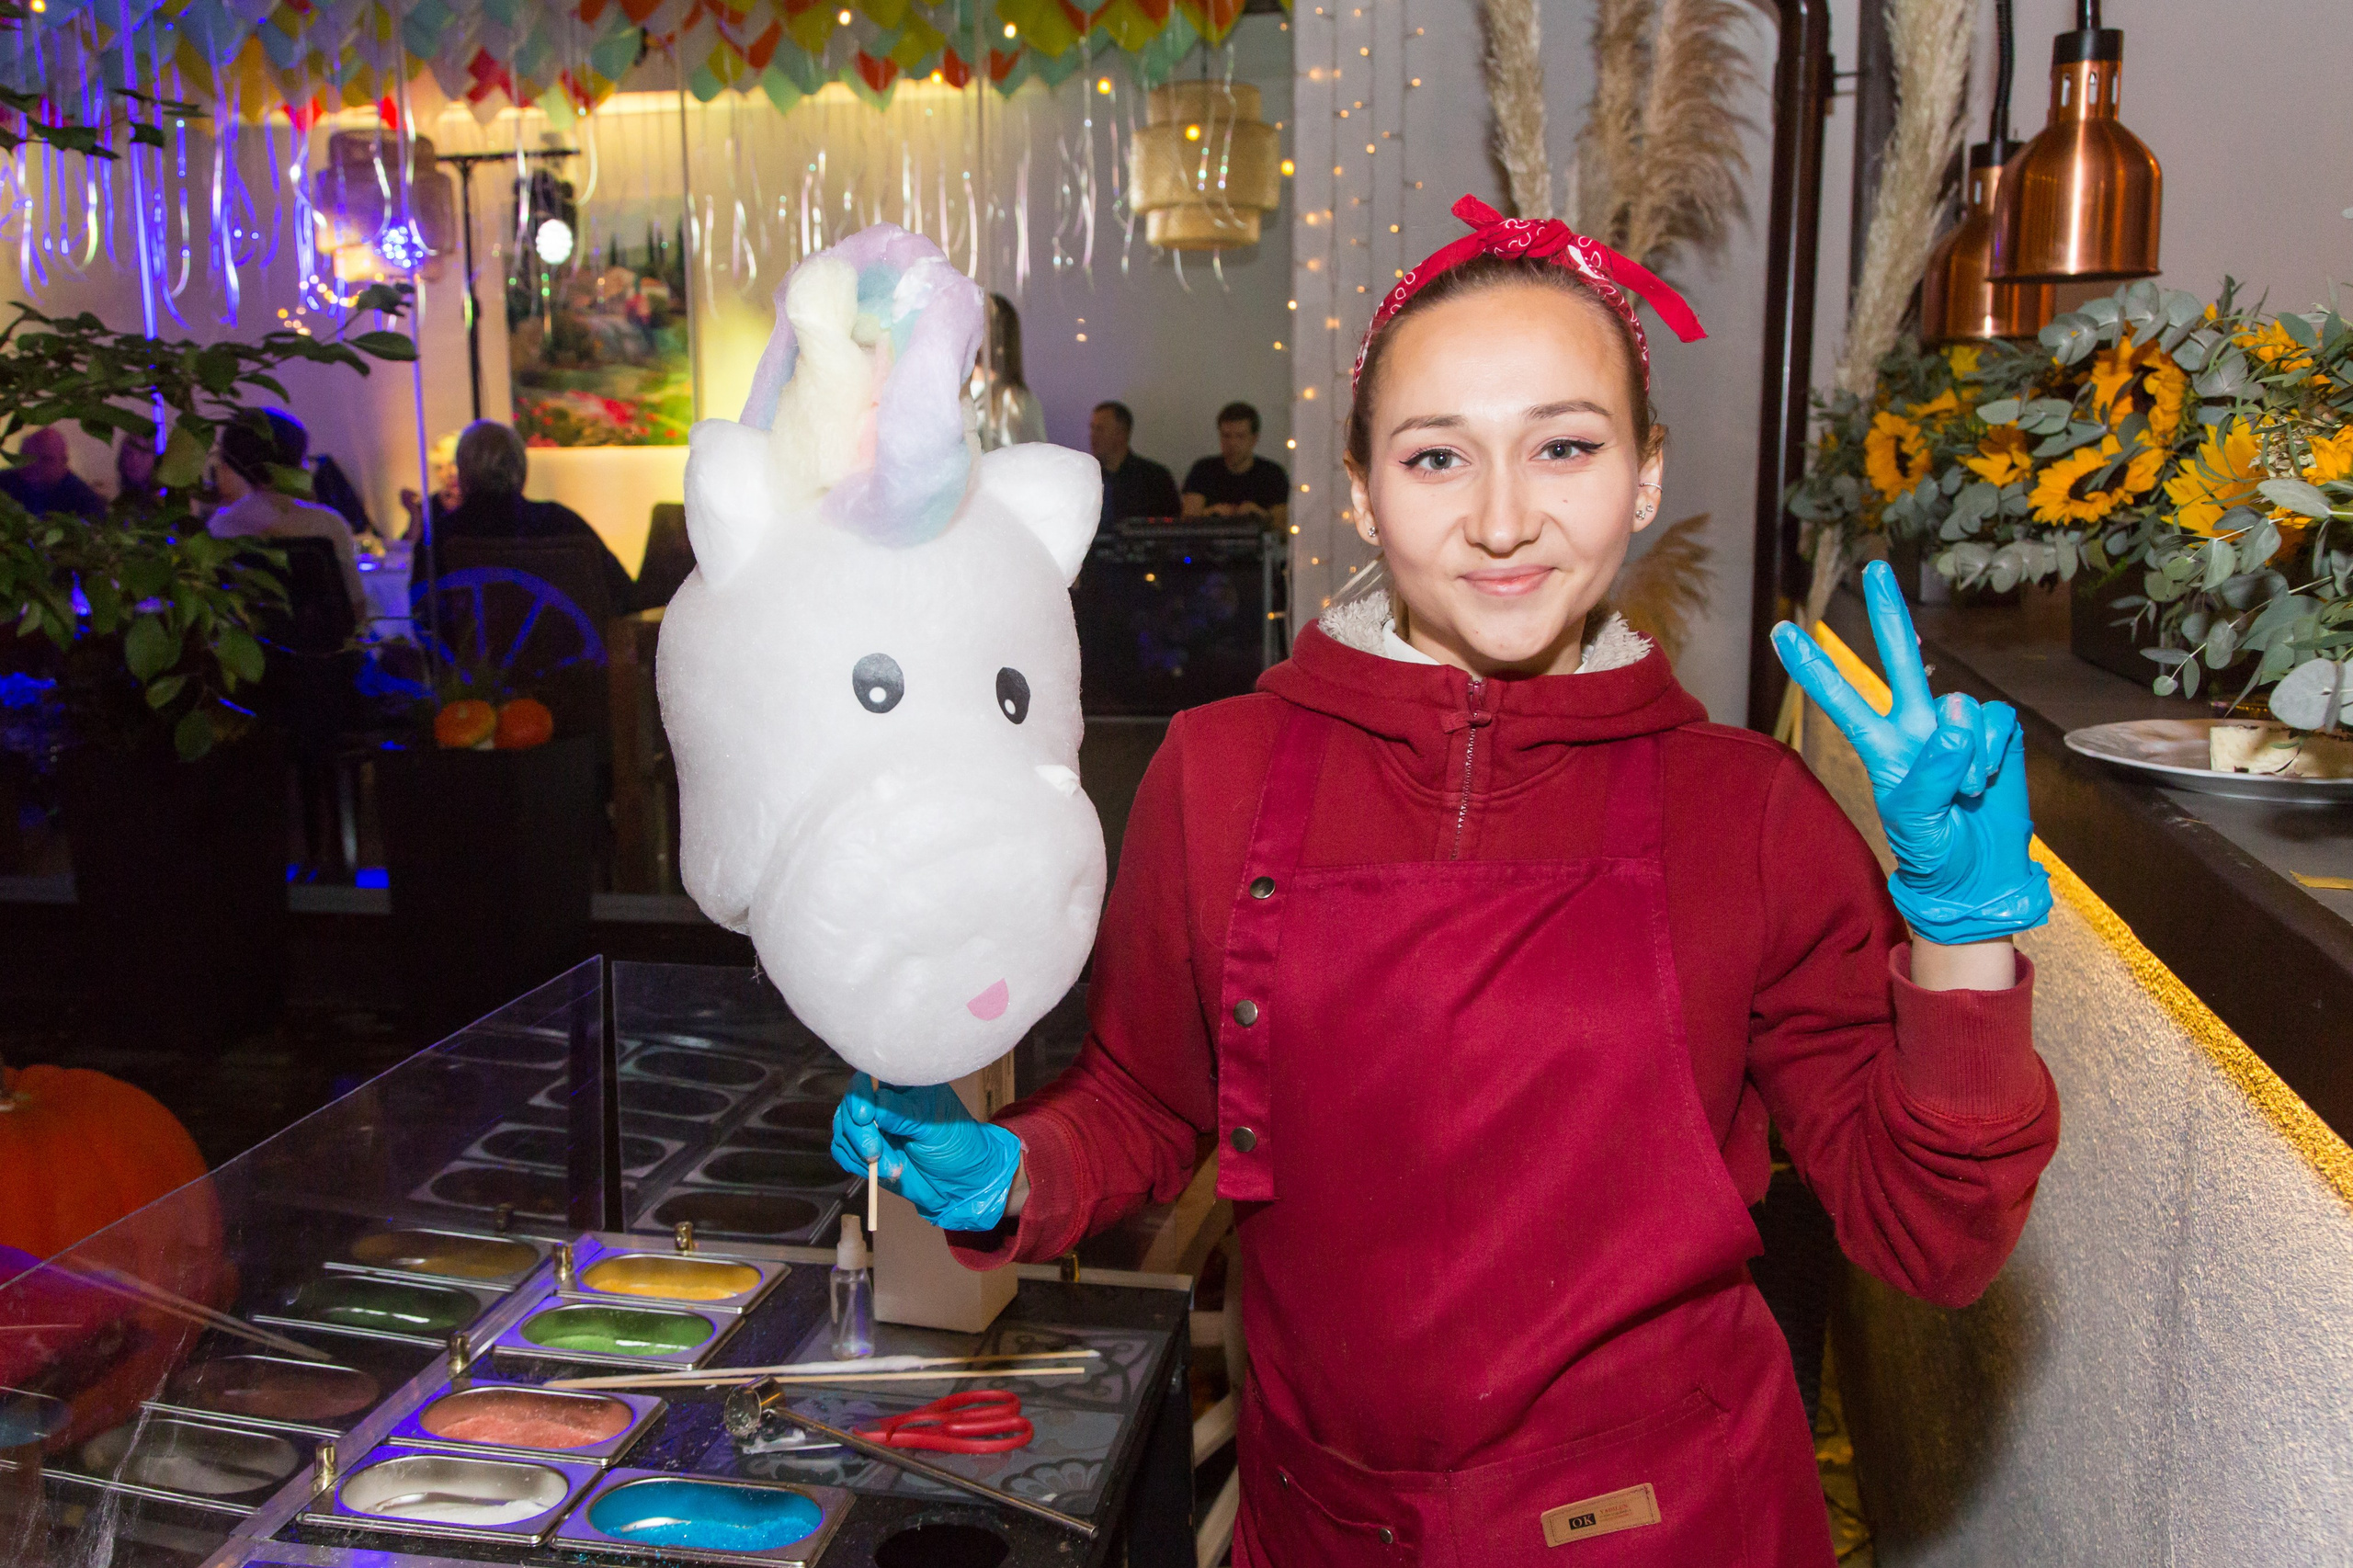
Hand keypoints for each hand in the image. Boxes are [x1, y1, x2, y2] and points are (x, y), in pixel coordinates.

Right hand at [831, 1074, 1023, 1232]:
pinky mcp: (864, 1149)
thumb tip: (874, 1106)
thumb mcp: (933, 1126)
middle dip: (861, 1134)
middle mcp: (882, 1101)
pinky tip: (883, 1172)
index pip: (868, 1080)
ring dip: (862, 1154)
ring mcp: (872, 1126)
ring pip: (844, 1131)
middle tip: (876, 1154)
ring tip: (894, 1169)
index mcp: (901, 1084)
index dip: (860, 1097)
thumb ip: (902, 1115)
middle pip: (850, 1107)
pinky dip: (856, 1164)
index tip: (865, 1117)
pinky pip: (843, 1151)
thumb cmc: (955, 1144)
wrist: (959, 1182)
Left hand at [1771, 560, 2050, 946]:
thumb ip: (1932, 769)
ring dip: (1968, 756)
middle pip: (1899, 660)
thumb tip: (1956, 713)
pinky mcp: (1995, 733)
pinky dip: (1994, 755)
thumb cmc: (1936, 851)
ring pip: (1961, 706)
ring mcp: (1956, 728)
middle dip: (1888, 613)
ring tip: (1964, 794)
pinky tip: (1987, 782)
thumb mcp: (1918, 820)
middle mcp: (1916, 727)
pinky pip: (1996, 722)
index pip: (1839, 698)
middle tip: (1875, 566)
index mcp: (1881, 747)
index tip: (1782, 630)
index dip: (1812, 666)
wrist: (1982, 873)